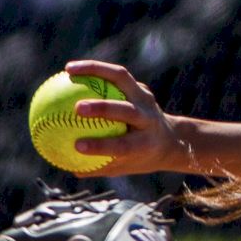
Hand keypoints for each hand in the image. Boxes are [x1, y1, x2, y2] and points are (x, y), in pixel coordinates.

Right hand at [63, 60, 188, 176]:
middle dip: (103, 108)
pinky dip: (94, 69)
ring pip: (122, 78)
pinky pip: (116, 75)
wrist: (171, 140)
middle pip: (127, 110)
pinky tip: (71, 70)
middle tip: (77, 108)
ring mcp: (146, 100)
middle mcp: (148, 119)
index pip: (123, 145)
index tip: (77, 146)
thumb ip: (100, 168)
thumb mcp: (125, 168)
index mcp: (146, 143)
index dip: (101, 145)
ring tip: (69, 70)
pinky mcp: (141, 88)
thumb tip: (70, 170)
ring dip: (95, 70)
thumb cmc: (141, 158)